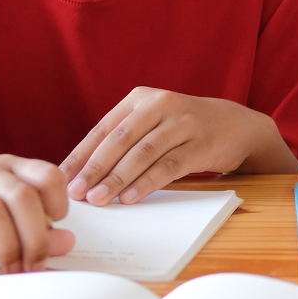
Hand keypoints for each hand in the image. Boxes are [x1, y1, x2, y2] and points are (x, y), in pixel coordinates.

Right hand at [0, 149, 73, 275]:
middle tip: (35, 266)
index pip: (46, 175)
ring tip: (11, 270)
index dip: (58, 202)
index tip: (55, 226)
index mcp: (6, 167)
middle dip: (35, 237)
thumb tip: (68, 243)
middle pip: (21, 197)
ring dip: (6, 245)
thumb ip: (32, 218)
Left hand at [61, 87, 297, 206]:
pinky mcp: (201, 143)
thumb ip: (124, 142)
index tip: (63, 179)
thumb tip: (83, 175)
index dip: (82, 154)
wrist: (234, 125)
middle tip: (77, 193)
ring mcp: (183, 122)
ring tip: (99, 199)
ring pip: (143, 153)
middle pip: (120, 139)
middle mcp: (160, 104)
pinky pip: (168, 165)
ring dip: (118, 179)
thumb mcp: (152, 124)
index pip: (104, 128)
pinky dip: (147, 183)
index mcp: (141, 99)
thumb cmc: (183, 129)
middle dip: (95, 168)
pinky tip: (131, 198)